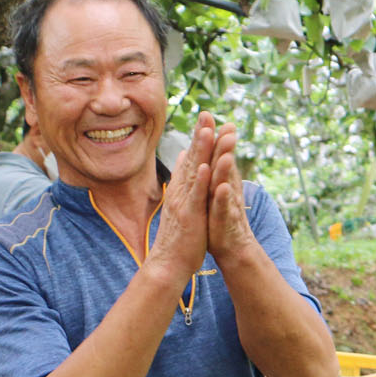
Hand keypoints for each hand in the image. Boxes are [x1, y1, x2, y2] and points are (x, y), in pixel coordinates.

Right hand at [145, 113, 215, 284]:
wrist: (167, 263)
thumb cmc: (178, 235)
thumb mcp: (181, 202)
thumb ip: (183, 178)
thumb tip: (184, 155)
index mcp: (183, 188)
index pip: (192, 158)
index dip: (199, 137)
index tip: (207, 116)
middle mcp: (181, 191)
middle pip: (193, 159)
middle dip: (201, 135)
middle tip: (208, 113)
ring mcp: (184, 202)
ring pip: (195, 173)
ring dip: (201, 152)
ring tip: (208, 130)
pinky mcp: (189, 216)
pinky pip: (196, 196)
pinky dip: (201, 181)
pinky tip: (207, 167)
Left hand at [207, 122, 256, 262]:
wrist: (231, 247)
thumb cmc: (219, 217)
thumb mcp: (213, 191)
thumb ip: (212, 170)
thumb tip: (207, 150)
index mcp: (220, 180)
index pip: (216, 154)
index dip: (213, 136)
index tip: (209, 114)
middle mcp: (226, 188)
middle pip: (225, 163)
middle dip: (225, 145)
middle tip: (228, 125)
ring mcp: (226, 204)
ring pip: (226, 183)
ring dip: (227, 168)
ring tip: (227, 152)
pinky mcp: (224, 220)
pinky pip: (223, 207)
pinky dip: (223, 197)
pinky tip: (222, 187)